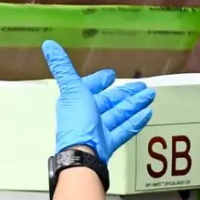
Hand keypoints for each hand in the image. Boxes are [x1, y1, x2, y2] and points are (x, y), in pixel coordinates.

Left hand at [41, 40, 155, 161]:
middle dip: (125, 93)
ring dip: (134, 104)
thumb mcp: (72, 89)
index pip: (89, 88)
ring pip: (119, 114)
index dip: (99, 81)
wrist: (83, 155)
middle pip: (108, 101)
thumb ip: (62, 68)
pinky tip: (147, 113)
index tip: (112, 75)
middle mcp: (86, 116)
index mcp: (76, 102)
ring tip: (150, 96)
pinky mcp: (108, 144)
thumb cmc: (77, 121)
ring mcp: (97, 131)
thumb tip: (48, 43)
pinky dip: (135, 121)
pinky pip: (123, 130)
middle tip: (143, 86)